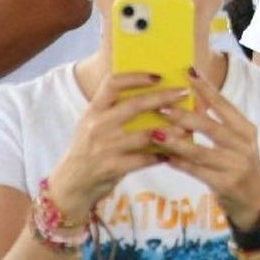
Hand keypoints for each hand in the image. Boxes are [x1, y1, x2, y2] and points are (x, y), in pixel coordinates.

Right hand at [48, 71, 176, 219]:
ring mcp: (105, 147)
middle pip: (135, 105)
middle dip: (163, 97)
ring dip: (170, 129)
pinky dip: (162, 155)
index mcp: (93, 110)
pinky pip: (145, 159)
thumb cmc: (89, 149)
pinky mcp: (113, 167)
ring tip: (188, 126)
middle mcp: (97, 126)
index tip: (159, 75)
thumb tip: (152, 94)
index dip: (136, 77)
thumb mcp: (93, 124)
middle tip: (183, 92)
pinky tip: (174, 152)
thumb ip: (114, 111)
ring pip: (145, 134)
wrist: (71, 184)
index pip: (113, 83)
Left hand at [154, 69, 259, 226]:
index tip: (188, 74)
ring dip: (175, 141)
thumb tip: (193, 100)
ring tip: (155, 133)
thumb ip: (217, 122)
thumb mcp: (236, 142)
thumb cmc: (240, 167)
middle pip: (210, 126)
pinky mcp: (224, 184)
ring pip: (199, 150)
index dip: (206, 89)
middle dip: (184, 116)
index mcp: (246, 130)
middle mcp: (243, 146)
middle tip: (161, 107)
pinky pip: (196, 171)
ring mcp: (235, 166)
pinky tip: (163, 157)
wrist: (255, 203)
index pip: (224, 105)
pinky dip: (179, 163)